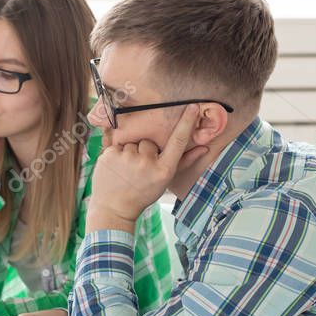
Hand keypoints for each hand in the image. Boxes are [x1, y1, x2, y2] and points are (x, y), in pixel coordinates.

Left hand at [88, 104, 209, 230]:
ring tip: (125, 170)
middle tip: (137, 169)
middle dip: (144, 151)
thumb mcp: (165, 181)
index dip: (186, 123)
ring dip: (129, 152)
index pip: (178, 141)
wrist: (114, 208)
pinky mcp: (111, 155)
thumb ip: (184, 162)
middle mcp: (147, 163)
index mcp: (164, 170)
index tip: (192, 107)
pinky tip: (115, 167)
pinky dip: (116, 153)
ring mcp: (128, 159)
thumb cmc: (142, 193)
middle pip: (149, 141)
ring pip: (133, 142)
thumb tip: (205, 147)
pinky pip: (117, 144)